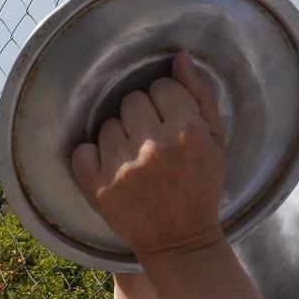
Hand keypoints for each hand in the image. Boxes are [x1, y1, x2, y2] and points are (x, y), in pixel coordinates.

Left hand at [70, 52, 228, 261]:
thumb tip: (180, 57)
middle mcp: (153, 146)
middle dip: (141, 118)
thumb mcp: (216, 142)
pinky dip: (93, 158)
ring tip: (135, 161)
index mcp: (187, 131)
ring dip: (119, 138)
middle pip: (131, 100)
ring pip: (108, 124)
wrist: (180, 241)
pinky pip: (82, 151)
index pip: (161, 87)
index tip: (169, 125)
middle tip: (152, 143)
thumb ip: (200, 96)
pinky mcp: (99, 188)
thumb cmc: (201, 188)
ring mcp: (123, 167)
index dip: (165, 104)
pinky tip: (111, 169)